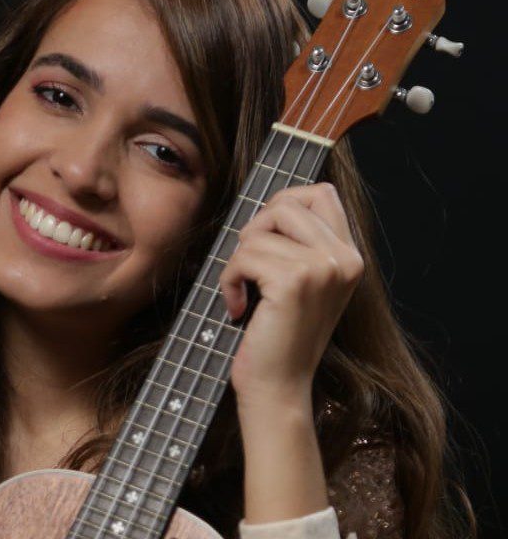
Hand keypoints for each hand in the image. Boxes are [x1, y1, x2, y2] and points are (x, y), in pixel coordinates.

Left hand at [219, 182, 364, 406]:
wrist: (278, 387)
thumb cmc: (279, 335)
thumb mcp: (301, 282)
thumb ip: (298, 243)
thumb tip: (273, 203)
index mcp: (350, 256)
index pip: (322, 192)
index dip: (284, 203)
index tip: (267, 237)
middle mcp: (345, 259)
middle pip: (287, 203)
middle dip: (256, 230)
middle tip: (251, 266)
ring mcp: (323, 269)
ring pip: (259, 231)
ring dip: (238, 261)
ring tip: (246, 291)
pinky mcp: (294, 281)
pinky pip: (243, 256)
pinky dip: (229, 279)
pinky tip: (239, 305)